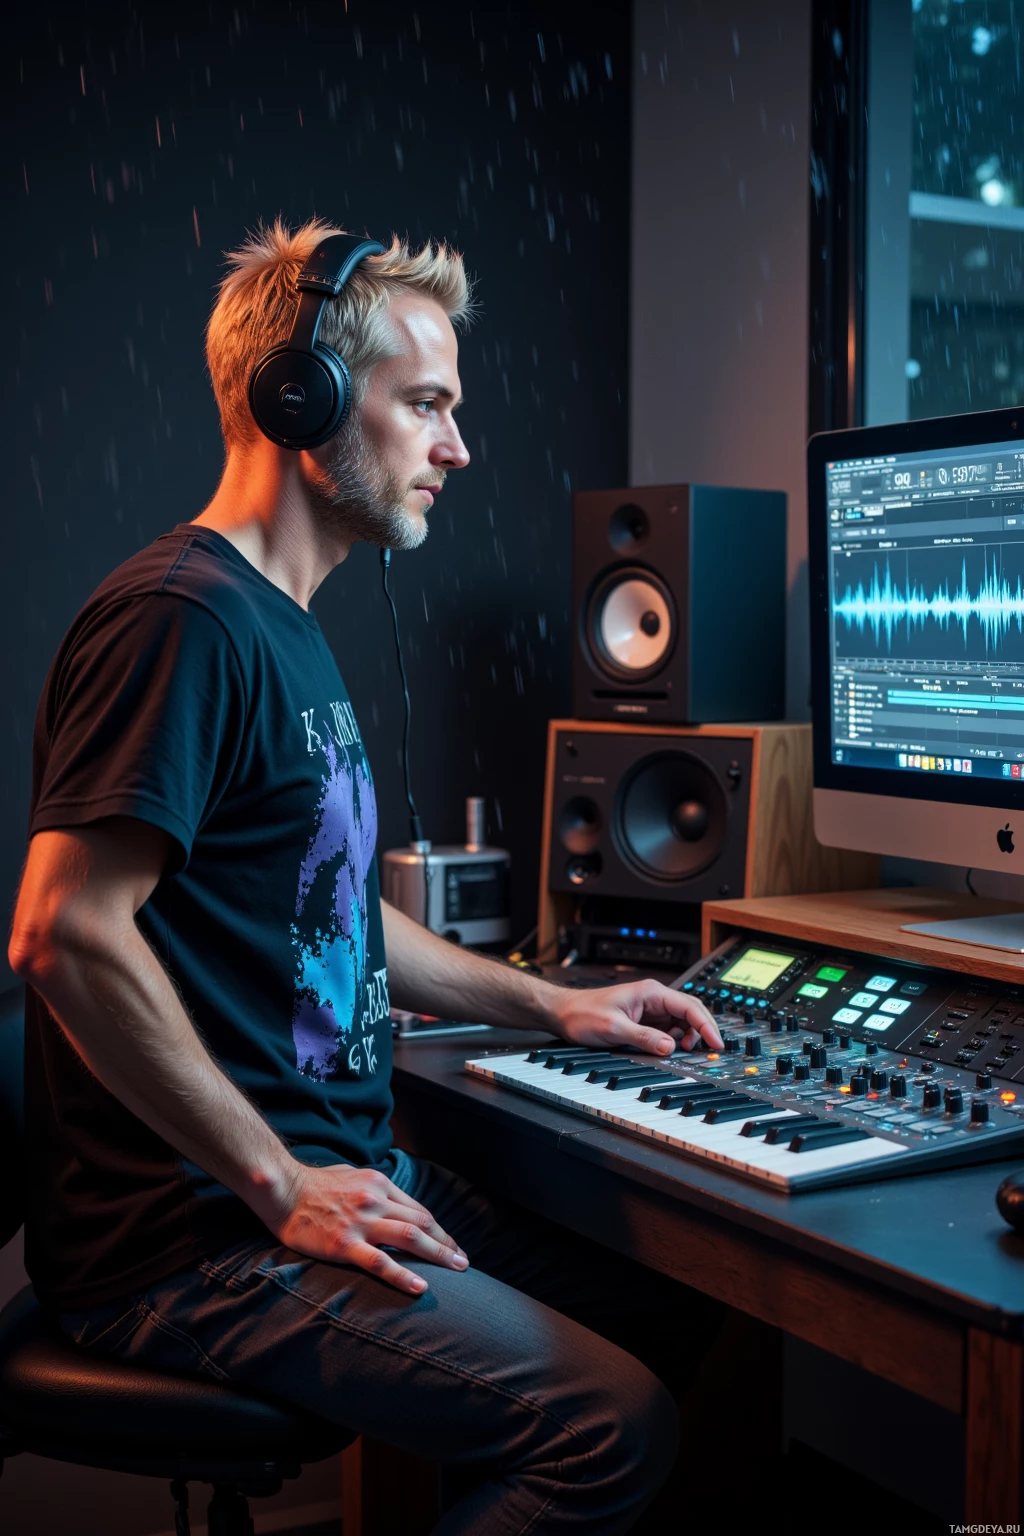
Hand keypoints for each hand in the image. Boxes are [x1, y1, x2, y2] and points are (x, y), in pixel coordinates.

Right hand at [273, 1163, 467, 1296]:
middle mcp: (376, 1200)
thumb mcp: (352, 1175)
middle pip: (421, 1223)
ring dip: (438, 1254)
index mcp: (379, 1184)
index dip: (438, 1229)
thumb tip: (391, 1201)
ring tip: (457, 1270)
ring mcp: (361, 1222)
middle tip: (464, 1261)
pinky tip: (420, 1286)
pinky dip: (403, 1275)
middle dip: (446, 1243)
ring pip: (410, 1238)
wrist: (283, 1190)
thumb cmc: (314, 1184)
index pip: (417, 1210)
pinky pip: (380, 1262)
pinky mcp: (345, 1244)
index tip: (450, 1243)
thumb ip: (374, 1188)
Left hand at [549, 978, 722, 1056]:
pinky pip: (668, 1028)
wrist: (564, 1013)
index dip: (706, 1025)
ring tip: (686, 1051)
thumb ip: (644, 1038)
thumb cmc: (583, 1013)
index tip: (716, 1043)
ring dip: (689, 1035)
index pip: (689, 1006)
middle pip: (690, 1011)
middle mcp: (653, 998)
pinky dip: (675, 1039)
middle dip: (703, 1029)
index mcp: (650, 992)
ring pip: (681, 1020)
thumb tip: (670, 1047)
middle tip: (711, 1050)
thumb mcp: (614, 1028)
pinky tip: (671, 1049)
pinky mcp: (644, 1020)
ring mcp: (650, 1009)